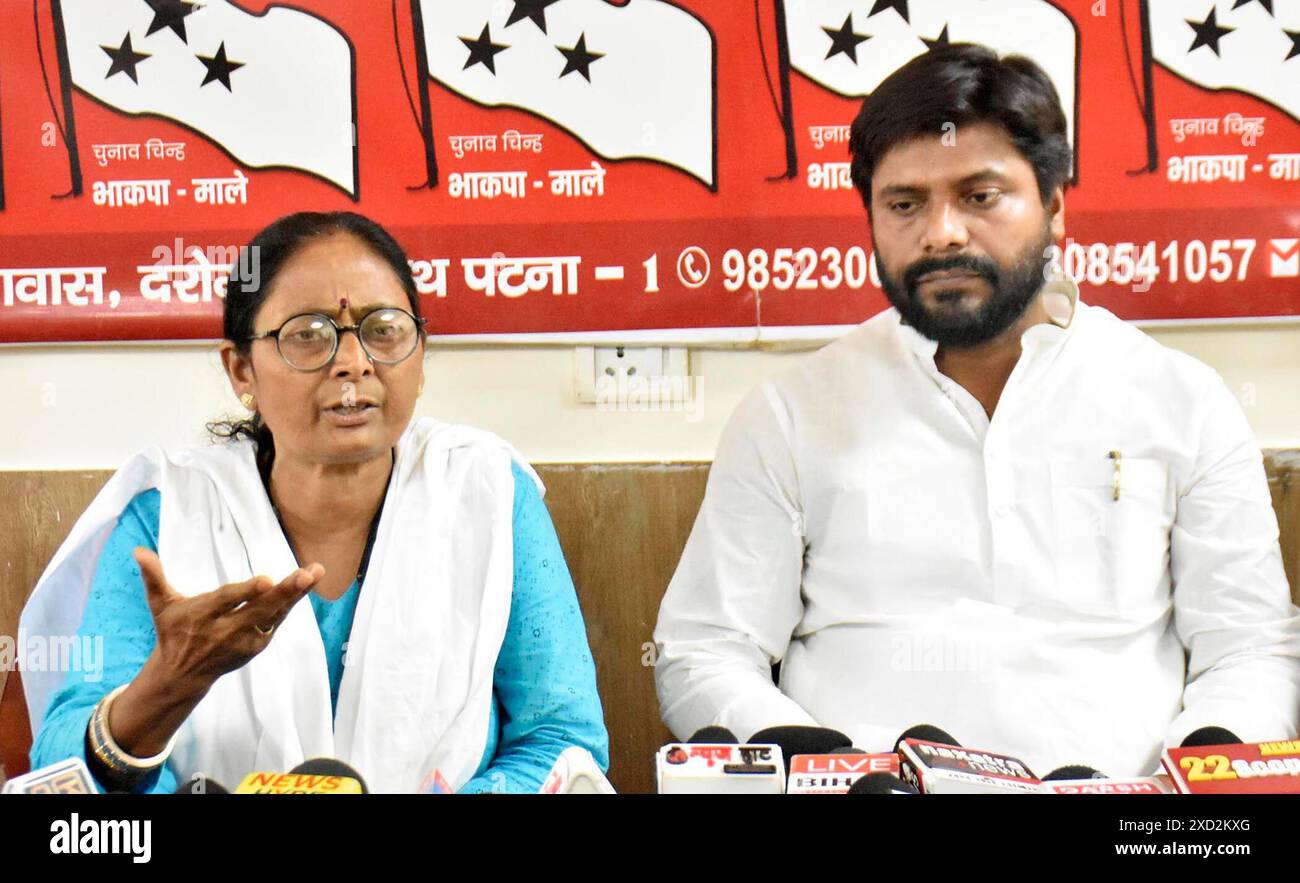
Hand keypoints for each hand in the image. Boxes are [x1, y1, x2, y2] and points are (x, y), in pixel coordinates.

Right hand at [101, 550, 325, 760]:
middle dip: (285, 593)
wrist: (182, 675)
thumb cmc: (173, 631)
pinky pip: (276, 622)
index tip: (266, 580)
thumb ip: (154, 577)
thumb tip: (138, 551)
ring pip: (274, 616)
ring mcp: (244, 641)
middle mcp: (225, 630)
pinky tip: (306, 585)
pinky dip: (291, 606)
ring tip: (315, 573)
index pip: (227, 602)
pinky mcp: (256, 646)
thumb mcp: (160, 605)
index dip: (246, 591)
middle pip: (260, 610)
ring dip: (296, 595)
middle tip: (306, 574)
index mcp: (201, 616)